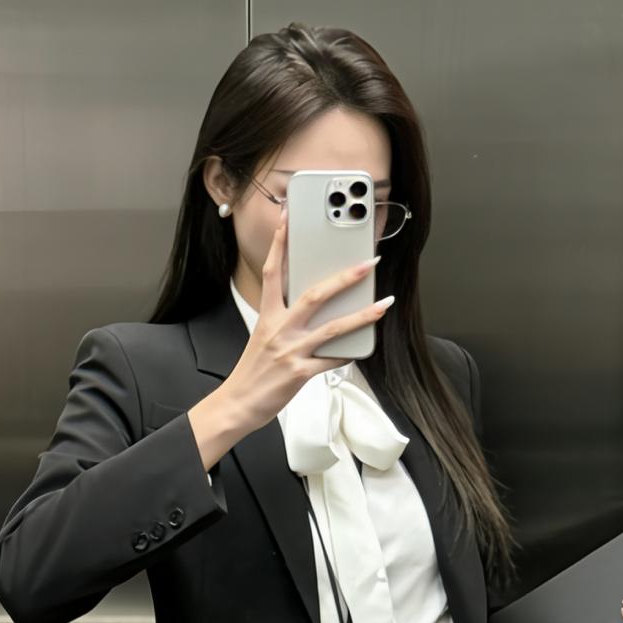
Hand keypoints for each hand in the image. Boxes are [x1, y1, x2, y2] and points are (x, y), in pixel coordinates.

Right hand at [221, 212, 393, 434]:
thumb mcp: (263, 336)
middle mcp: (280, 329)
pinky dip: (347, 353)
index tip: (290, 218)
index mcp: (267, 316)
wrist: (238, 404)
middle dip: (345, 277)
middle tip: (368, 263)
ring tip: (384, 304)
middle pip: (315, 295)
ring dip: (362, 315)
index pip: (273, 272)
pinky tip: (363, 346)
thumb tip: (312, 308)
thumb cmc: (252, 371)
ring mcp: (291, 351)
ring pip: (332, 328)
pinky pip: (331, 360)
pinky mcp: (300, 373)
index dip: (281, 244)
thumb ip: (284, 320)